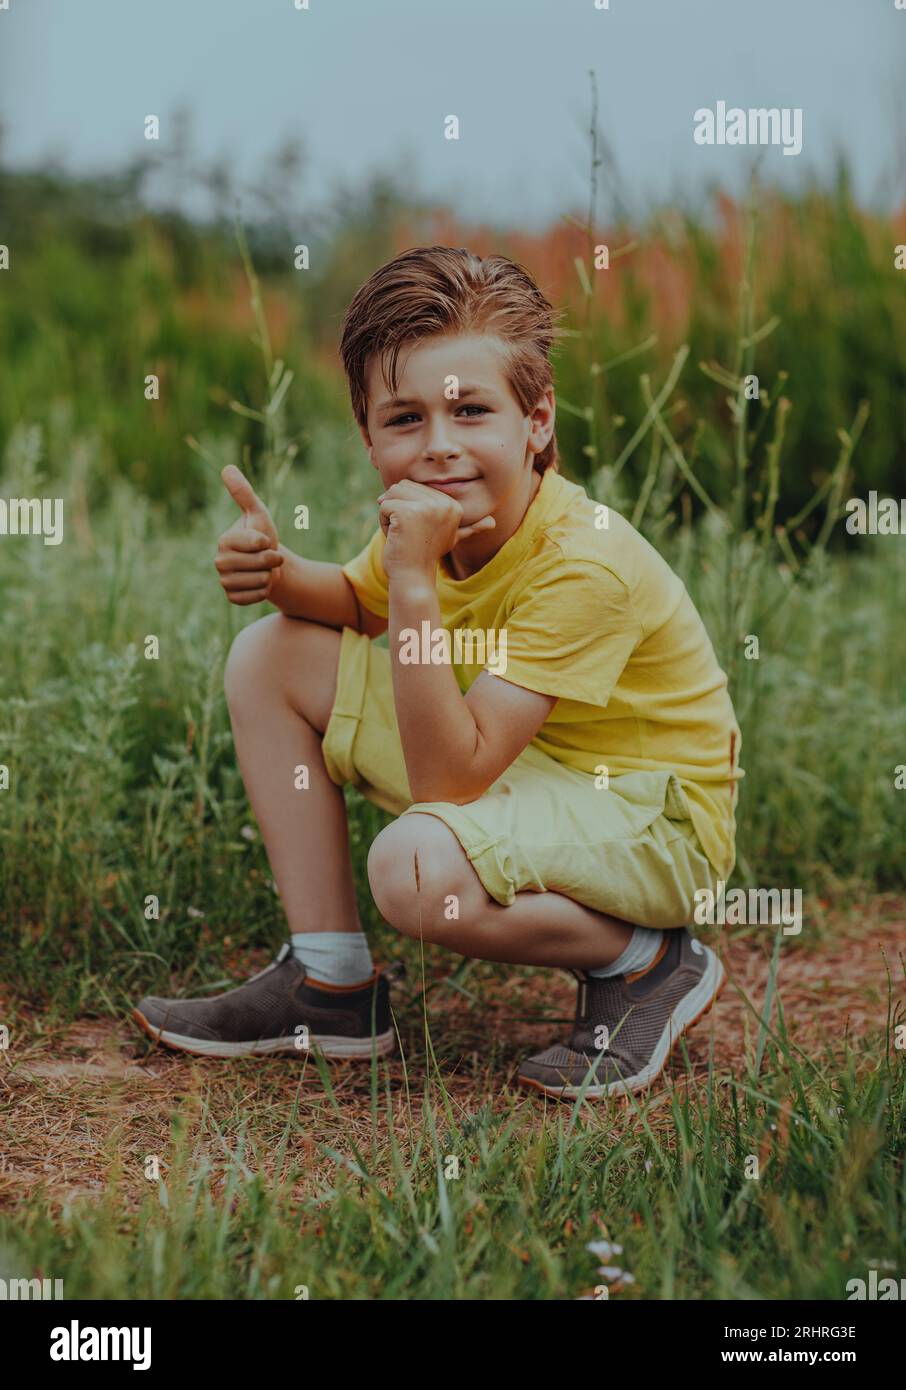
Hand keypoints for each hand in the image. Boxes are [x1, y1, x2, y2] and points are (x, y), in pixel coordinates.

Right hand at [216, 464, 284, 605]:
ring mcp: (224, 581)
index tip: (265, 540)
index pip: (258, 543)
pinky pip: (256, 596)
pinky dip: (264, 591)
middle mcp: (219, 561)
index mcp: (224, 540)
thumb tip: (227, 468)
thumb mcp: (258, 513)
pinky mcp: (232, 597)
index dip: (268, 542)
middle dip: (272, 559)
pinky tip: (259, 583)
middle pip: (261, 564)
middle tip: (268, 556)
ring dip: (269, 575)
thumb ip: (243, 492)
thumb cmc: (263, 535)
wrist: (268, 565)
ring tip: (263, 569)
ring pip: (260, 581)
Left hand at [376, 479, 495, 581]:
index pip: (415, 486)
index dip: (408, 506)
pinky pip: (384, 506)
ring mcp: (426, 507)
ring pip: (392, 494)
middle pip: (402, 486)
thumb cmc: (426, 556)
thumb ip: (470, 528)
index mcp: (453, 505)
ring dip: (389, 515)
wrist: (413, 578)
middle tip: (409, 533)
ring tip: (403, 534)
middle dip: (396, 508)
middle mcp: (443, 503)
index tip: (419, 530)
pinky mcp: (407, 513)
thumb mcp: (451, 539)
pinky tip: (396, 537)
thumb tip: (493, 523)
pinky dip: (383, 522)